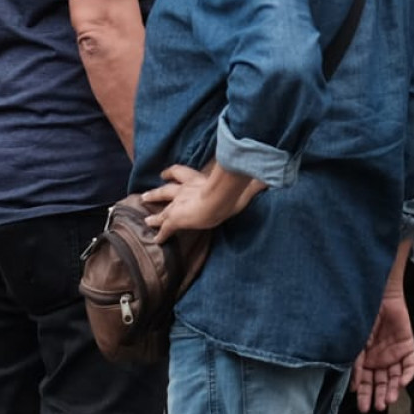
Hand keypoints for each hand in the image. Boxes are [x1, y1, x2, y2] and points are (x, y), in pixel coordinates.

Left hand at [141, 164, 258, 241]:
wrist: (218, 199)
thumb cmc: (230, 190)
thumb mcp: (242, 186)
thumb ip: (254, 184)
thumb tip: (268, 181)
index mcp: (197, 181)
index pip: (181, 173)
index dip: (172, 173)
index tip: (166, 173)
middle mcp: (184, 191)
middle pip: (165, 190)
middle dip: (156, 193)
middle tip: (145, 195)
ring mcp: (179, 205)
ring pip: (161, 209)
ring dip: (153, 214)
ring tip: (145, 219)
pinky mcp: (176, 219)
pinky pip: (165, 229)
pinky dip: (160, 234)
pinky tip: (156, 240)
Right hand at [351, 291, 413, 412]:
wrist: (379, 297)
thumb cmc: (364, 318)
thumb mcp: (356, 344)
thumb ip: (356, 365)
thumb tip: (354, 386)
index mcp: (367, 360)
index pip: (366, 382)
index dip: (364, 395)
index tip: (362, 407)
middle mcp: (381, 360)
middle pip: (381, 383)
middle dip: (379, 396)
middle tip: (377, 407)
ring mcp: (395, 355)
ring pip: (396, 378)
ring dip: (392, 389)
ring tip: (389, 400)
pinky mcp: (408, 347)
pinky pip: (410, 365)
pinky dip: (407, 375)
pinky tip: (402, 383)